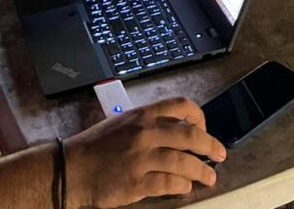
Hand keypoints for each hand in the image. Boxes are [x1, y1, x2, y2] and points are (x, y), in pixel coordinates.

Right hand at [64, 98, 225, 206]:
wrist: (72, 168)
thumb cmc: (98, 145)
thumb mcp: (124, 123)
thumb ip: (149, 125)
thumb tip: (179, 132)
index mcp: (143, 114)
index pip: (181, 106)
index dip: (198, 117)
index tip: (204, 128)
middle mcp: (145, 132)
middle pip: (189, 135)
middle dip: (210, 146)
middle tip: (220, 155)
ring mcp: (141, 158)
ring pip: (182, 162)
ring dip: (201, 171)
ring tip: (210, 177)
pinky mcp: (136, 182)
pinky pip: (168, 183)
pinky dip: (181, 185)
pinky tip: (186, 187)